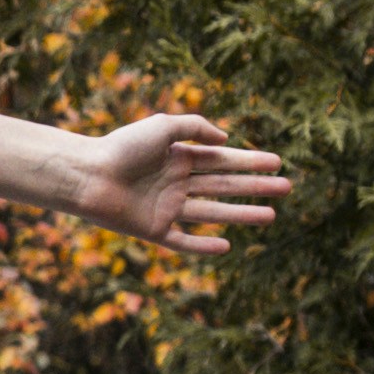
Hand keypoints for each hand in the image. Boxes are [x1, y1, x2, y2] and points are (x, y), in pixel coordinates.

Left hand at [75, 112, 292, 256]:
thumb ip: (195, 127)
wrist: (87, 174)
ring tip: (272, 215)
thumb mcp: (162, 126)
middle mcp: (175, 183)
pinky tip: (228, 246)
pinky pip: (183, 241)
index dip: (250, 161)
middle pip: (224, 185)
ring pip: (212, 213)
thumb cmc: (121, 146)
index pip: (222, 160)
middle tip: (286, 188)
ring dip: (241, 214)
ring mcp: (166, 208)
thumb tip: (225, 139)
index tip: (277, 163)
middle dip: (255, 186)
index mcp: (178, 157)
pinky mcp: (153, 230)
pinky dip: (203, 246)